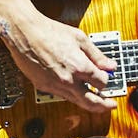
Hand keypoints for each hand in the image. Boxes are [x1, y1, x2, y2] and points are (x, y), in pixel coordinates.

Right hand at [0, 8, 117, 112]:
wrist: (25, 33)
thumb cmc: (50, 31)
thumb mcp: (80, 39)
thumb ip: (97, 55)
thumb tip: (111, 65)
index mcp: (80, 66)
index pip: (102, 83)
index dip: (107, 80)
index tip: (107, 77)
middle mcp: (68, 80)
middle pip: (91, 101)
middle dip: (104, 105)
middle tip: (111, 105)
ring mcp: (55, 85)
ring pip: (76, 101)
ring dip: (88, 102)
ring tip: (97, 101)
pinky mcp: (44, 87)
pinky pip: (62, 96)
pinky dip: (72, 96)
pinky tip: (76, 91)